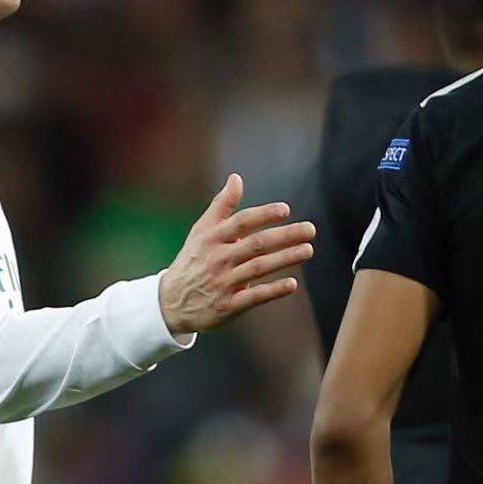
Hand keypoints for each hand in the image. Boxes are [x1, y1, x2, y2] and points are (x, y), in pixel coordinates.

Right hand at [159, 173, 313, 335]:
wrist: (171, 302)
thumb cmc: (193, 260)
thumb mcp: (201, 230)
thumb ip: (222, 205)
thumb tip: (236, 178)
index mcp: (212, 238)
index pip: (241, 222)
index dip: (263, 215)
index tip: (285, 209)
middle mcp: (218, 258)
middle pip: (256, 244)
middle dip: (285, 236)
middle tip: (310, 229)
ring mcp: (223, 283)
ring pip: (258, 268)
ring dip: (285, 258)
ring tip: (308, 250)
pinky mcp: (228, 306)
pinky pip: (254, 297)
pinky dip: (273, 290)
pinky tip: (292, 284)